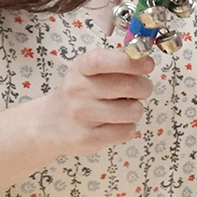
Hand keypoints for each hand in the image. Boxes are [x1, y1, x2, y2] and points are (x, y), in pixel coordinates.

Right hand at [36, 48, 156, 156]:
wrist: (48, 125)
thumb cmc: (78, 93)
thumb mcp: (88, 71)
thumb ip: (115, 62)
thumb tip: (143, 57)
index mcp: (79, 69)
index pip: (102, 61)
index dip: (130, 62)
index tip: (148, 64)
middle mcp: (77, 90)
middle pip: (129, 86)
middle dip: (144, 87)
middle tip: (139, 90)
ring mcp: (81, 116)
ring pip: (133, 111)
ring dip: (134, 110)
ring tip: (122, 109)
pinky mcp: (87, 139)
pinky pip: (127, 131)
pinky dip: (127, 128)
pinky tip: (113, 125)